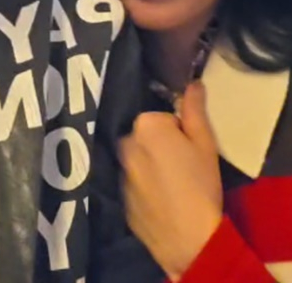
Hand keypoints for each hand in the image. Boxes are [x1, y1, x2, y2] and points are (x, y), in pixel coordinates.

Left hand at [119, 81, 222, 280]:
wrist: (189, 240)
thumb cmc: (200, 186)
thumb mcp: (205, 144)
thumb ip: (194, 109)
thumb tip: (192, 83)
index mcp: (145, 125)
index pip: (162, 117)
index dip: (179, 132)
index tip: (189, 149)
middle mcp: (125, 142)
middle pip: (146, 136)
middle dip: (161, 145)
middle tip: (183, 167)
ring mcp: (119, 171)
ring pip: (138, 159)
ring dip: (150, 165)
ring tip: (173, 186)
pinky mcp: (119, 197)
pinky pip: (133, 182)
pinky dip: (144, 186)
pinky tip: (162, 201)